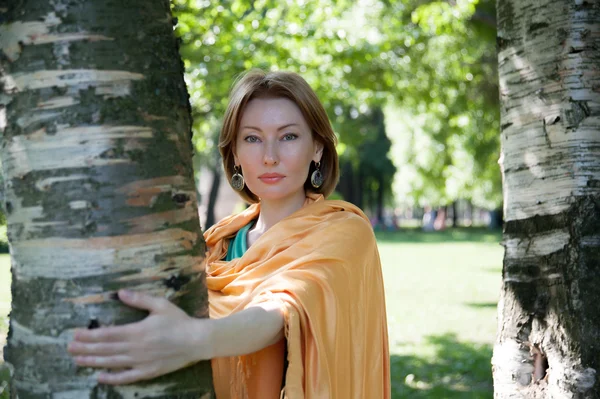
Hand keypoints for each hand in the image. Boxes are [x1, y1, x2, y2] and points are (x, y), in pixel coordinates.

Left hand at [67, 290, 209, 384]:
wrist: (196, 341)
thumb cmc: (178, 321)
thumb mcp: (160, 305)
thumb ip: (139, 299)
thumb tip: (120, 293)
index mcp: (137, 331)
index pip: (107, 334)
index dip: (90, 335)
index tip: (76, 334)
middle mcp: (135, 348)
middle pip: (106, 349)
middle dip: (86, 348)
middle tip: (69, 348)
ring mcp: (141, 362)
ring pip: (112, 362)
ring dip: (93, 361)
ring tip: (78, 360)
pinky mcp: (147, 372)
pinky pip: (126, 377)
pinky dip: (112, 378)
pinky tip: (100, 377)